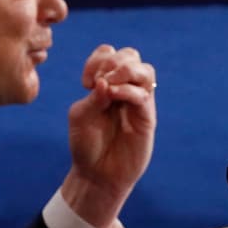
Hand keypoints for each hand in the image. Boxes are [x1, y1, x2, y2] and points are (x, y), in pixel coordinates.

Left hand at [60, 45, 156, 227]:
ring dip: (126, 70)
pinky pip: (145, 94)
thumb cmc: (87, 145)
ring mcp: (137, 102)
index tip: (85, 83)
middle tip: (98, 82)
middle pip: (130, 55)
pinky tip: (114, 97)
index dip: (97, 60)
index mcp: (106, 84)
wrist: (97, 174)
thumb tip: (106, 82)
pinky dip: (128, 90)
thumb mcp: (80, 116)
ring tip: (110, 84)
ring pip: (145, 70)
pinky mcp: (147, 117)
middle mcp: (124, 89)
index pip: (109, 53)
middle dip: (113, 62)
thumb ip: (92, 97)